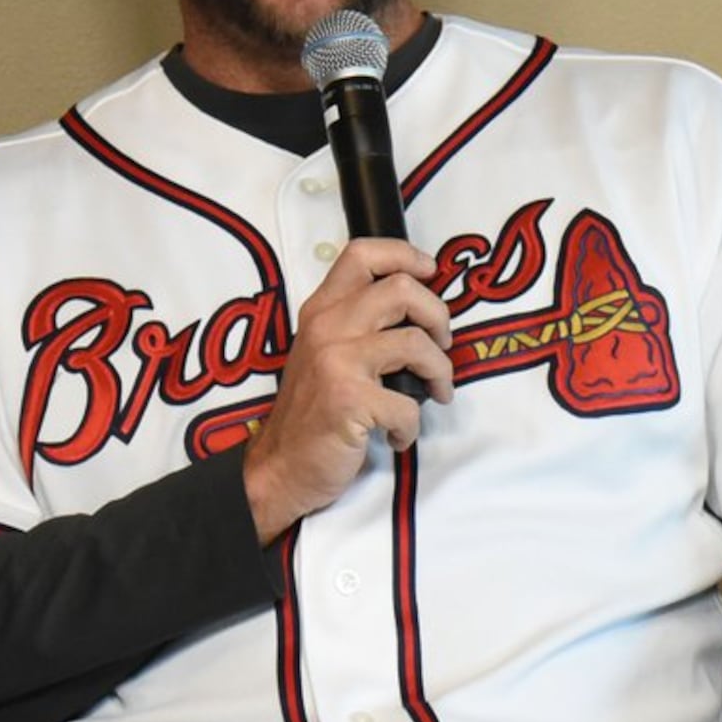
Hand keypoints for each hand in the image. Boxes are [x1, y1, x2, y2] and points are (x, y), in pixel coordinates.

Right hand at [240, 240, 454, 539]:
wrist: (279, 467)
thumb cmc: (313, 412)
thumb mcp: (325, 354)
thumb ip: (358, 325)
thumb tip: (420, 308)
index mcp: (321, 311)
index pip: (362, 254)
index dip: (406, 255)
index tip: (431, 272)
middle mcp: (327, 327)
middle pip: (403, 289)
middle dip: (440, 317)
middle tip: (442, 346)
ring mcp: (336, 361)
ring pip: (417, 342)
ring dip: (441, 372)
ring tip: (436, 393)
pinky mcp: (349, 399)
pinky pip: (409, 404)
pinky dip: (411, 426)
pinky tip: (396, 435)